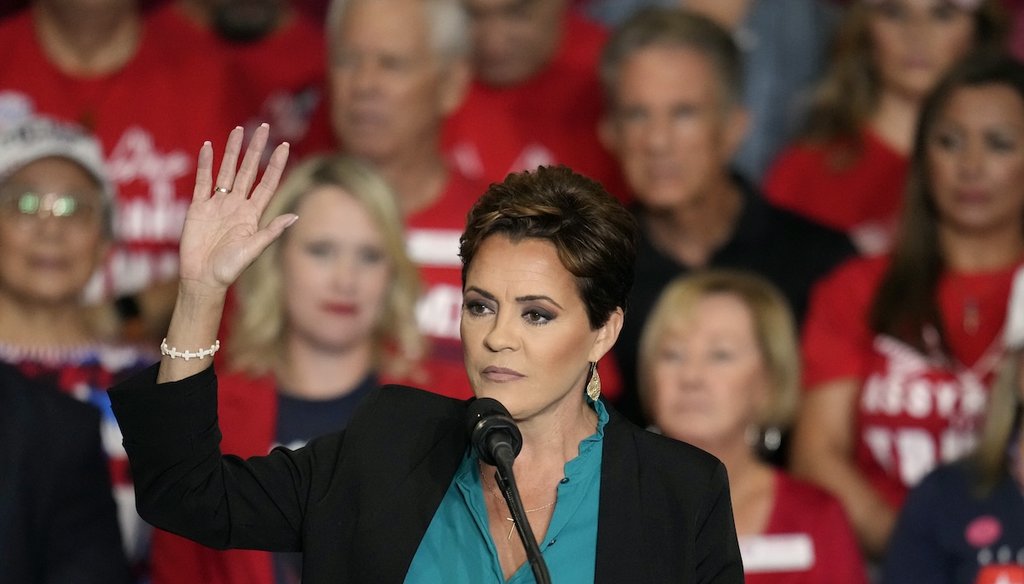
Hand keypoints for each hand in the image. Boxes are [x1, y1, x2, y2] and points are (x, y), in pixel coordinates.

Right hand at [177, 124, 295, 294]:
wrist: (202, 279)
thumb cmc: (230, 269)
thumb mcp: (253, 250)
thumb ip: (271, 231)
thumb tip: (295, 216)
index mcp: (252, 214)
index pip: (267, 183)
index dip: (275, 164)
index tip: (284, 145)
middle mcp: (237, 205)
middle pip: (248, 171)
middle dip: (256, 150)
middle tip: (264, 127)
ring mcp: (217, 204)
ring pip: (226, 171)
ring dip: (232, 151)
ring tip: (238, 129)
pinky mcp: (198, 207)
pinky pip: (202, 181)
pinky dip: (205, 164)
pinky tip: (209, 147)